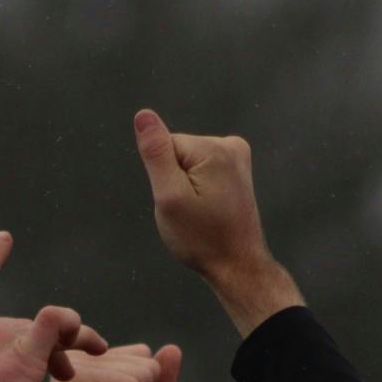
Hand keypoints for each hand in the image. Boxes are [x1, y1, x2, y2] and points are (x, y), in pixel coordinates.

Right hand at [0, 232, 107, 381]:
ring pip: (48, 333)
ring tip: (72, 374)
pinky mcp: (27, 348)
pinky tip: (87, 337)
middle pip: (26, 325)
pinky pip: (58, 324)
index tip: (3, 238)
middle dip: (47, 347)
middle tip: (63, 373)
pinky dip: (74, 326)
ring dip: (66, 348)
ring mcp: (5, 332)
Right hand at [134, 109, 302, 335]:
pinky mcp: (237, 169)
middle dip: (176, 181)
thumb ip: (156, 153)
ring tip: (201, 212)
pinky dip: (199, 189)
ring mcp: (237, 156)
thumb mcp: (169, 197)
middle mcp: (231, 145)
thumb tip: (143, 116)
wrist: (236, 265)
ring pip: (188, 162)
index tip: (180, 201)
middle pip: (178, 152)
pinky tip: (210, 208)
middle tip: (190, 210)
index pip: (164, 147)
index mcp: (214, 149)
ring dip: (187, 187)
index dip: (164, 177)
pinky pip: (202, 170)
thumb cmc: (201, 238)